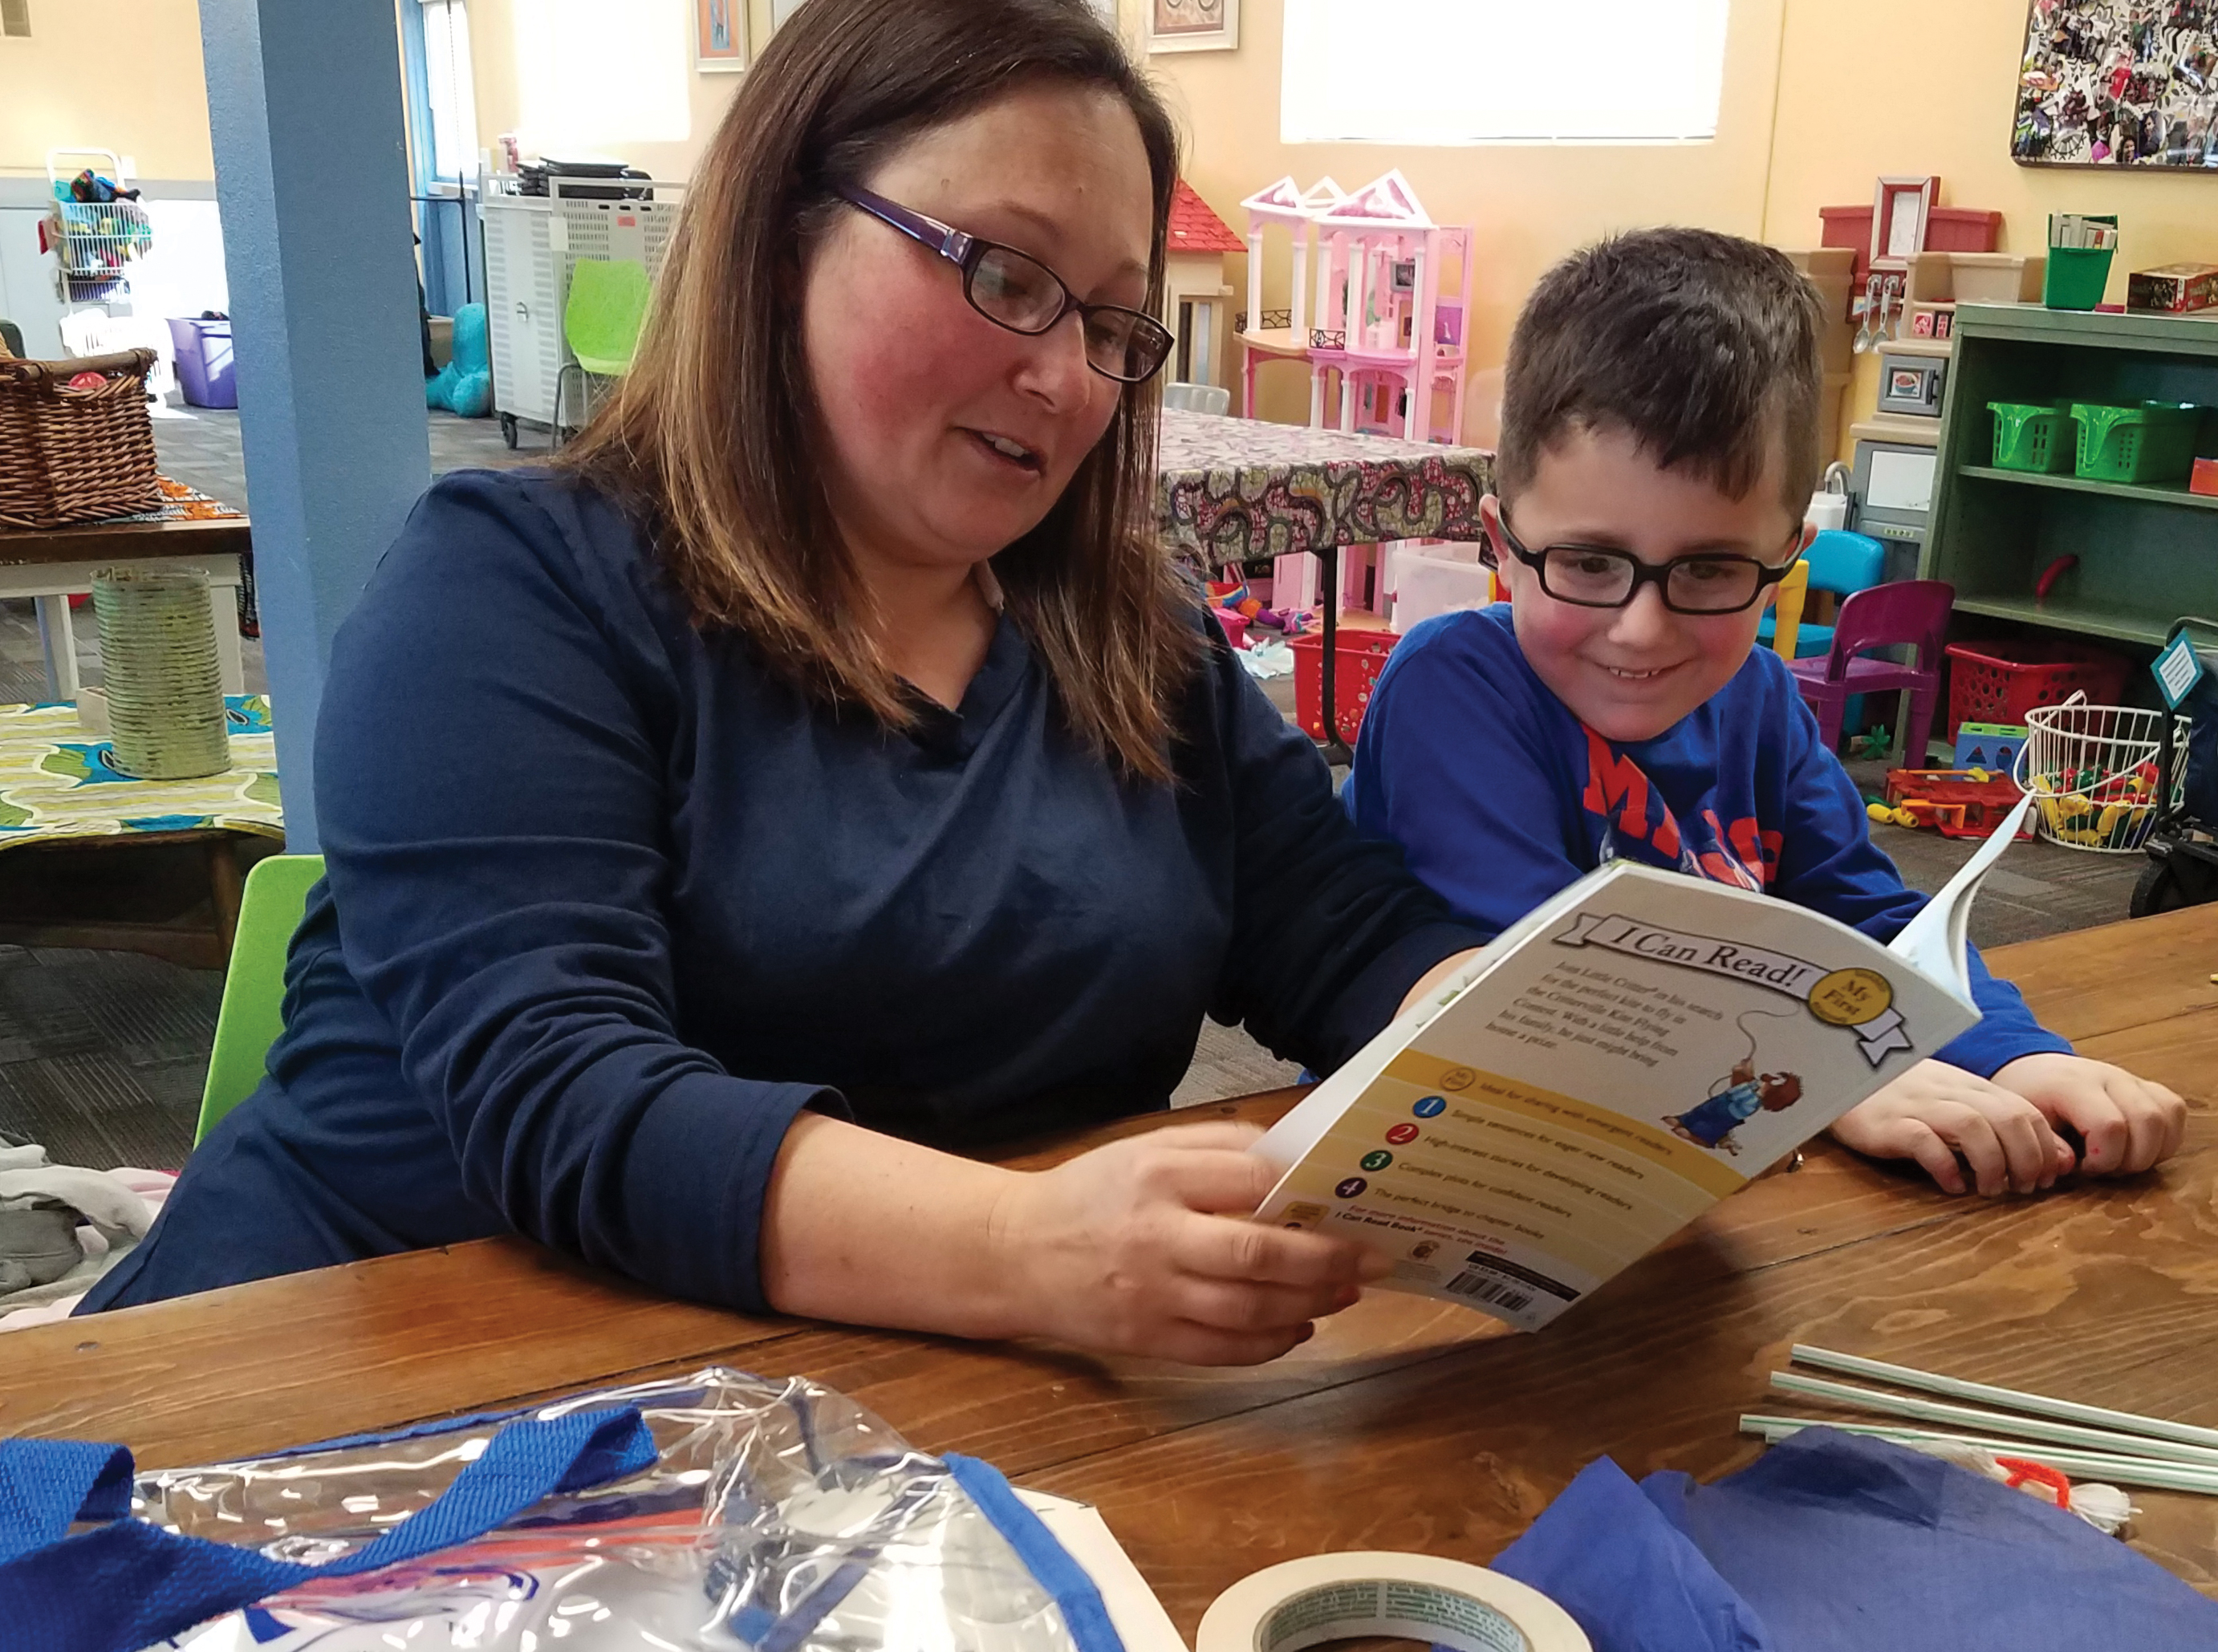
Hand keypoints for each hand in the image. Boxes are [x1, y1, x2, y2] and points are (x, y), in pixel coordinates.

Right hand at [988, 1121, 1388, 1364]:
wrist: (1015, 1253)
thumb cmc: (1092, 1193)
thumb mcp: (1145, 1147)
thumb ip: (1217, 1145)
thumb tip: (1292, 1158)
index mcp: (1158, 1175)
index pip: (1250, 1181)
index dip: (1308, 1193)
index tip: (1350, 1199)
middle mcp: (1157, 1236)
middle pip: (1257, 1254)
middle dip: (1326, 1259)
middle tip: (1370, 1257)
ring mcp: (1153, 1296)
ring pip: (1248, 1308)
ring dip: (1310, 1303)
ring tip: (1346, 1291)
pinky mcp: (1148, 1341)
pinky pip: (1224, 1350)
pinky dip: (1271, 1343)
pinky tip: (1300, 1325)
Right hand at [1829, 1059, 2072, 1195]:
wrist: (1842, 1075)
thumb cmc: (1904, 1095)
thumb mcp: (1957, 1103)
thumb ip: (2002, 1126)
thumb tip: (2059, 1161)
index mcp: (1972, 1088)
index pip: (2026, 1112)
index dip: (2045, 1148)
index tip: (2043, 1179)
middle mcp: (1952, 1093)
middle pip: (2008, 1119)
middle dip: (2027, 1159)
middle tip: (2022, 1190)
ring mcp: (1920, 1106)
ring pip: (1974, 1128)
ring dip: (1993, 1164)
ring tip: (1989, 1190)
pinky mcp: (1890, 1124)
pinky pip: (1925, 1142)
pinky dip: (1945, 1167)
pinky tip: (1951, 1185)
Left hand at [1989, 1051, 2186, 1177]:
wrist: (2031, 1069)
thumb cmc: (2026, 1099)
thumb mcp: (2023, 1122)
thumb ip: (2046, 1146)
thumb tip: (2071, 1165)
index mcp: (2073, 1084)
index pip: (2111, 1126)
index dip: (2103, 1159)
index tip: (2083, 1168)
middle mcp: (2108, 1076)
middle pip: (2148, 1121)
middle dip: (2131, 1159)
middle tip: (2103, 1169)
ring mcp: (2130, 1078)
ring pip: (2167, 1115)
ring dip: (2152, 1151)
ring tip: (2119, 1160)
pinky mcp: (2145, 1086)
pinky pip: (2174, 1110)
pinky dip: (2166, 1137)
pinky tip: (2138, 1149)